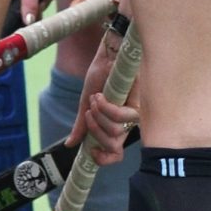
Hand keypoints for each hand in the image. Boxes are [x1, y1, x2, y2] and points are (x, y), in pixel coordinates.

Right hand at [68, 16, 137, 164]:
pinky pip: (120, 117)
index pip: (116, 154)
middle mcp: (128, 123)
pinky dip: (106, 108)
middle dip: (95, 131)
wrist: (110, 50)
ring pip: (116, 133)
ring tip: (96, 98)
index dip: (105, 160)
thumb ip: (81, 123)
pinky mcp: (140, 103)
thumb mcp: (87, 101)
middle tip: (89, 113)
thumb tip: (70, 145)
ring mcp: (136, 114)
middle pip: (114, 146)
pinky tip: (101, 96)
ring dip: (99, 116)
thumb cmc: (102, 73)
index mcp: (116, 125)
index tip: (91, 152)